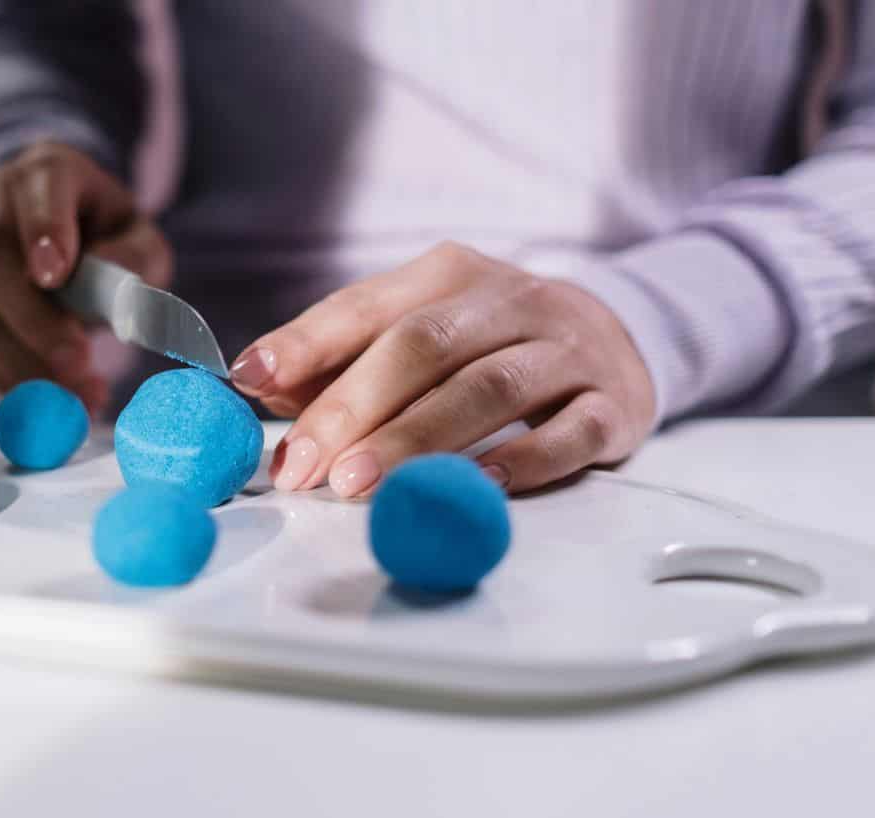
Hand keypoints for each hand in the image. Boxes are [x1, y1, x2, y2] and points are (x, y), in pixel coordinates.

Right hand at [0, 141, 171, 413]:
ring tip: (73, 402)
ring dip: (19, 364)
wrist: (50, 241)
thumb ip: (136, 261)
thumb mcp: (139, 242)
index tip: (55, 275)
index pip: (37, 187)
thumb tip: (111, 291)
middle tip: (76, 368)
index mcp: (44, 170)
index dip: (43, 229)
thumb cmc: (100, 241)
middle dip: (30, 319)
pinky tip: (40, 396)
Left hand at [230, 243, 656, 495]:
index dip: (306, 343)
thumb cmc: (492, 344)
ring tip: (358, 484)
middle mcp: (509, 300)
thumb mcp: (421, 330)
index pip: (366, 306)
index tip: (250, 379)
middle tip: (303, 466)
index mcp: (448, 274)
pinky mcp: (613, 404)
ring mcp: (567, 349)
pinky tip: (472, 484)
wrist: (623, 340)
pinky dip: (520, 461)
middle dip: (353, 408)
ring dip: (417, 438)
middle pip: (422, 346)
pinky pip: (567, 432)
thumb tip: (257, 384)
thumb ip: (340, 359)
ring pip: (488, 387)